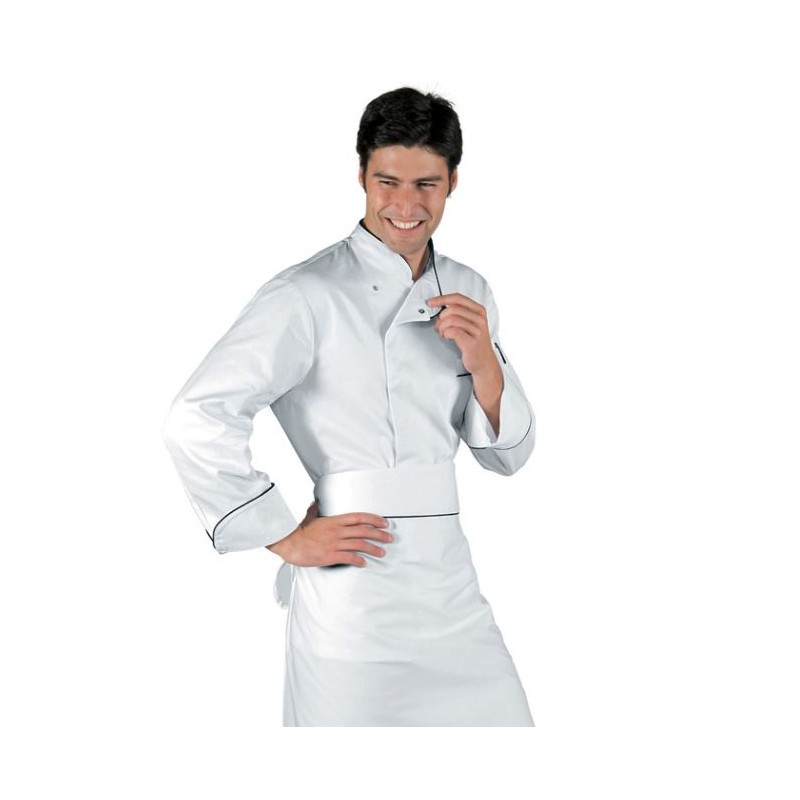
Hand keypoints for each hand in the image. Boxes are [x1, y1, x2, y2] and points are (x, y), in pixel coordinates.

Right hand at [266, 500, 392, 567]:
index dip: (374, 519)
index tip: (384, 523)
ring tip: (382, 552)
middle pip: (364, 531)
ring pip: (359, 544)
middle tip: (389, 538)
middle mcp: (337, 531)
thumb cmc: (297, 531)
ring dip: (373, 548)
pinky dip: (358, 560)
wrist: (287, 542)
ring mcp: (334, 543)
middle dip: (379, 534)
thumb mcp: (309, 517)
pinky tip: (364, 563)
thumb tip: (316, 504)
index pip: (359, 517)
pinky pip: (349, 558)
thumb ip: (315, 511)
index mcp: (334, 520)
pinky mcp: (330, 555)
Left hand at [427, 292, 503, 436]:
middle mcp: (479, 318)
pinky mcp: (472, 341)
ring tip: (442, 332)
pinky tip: (446, 337)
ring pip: (452, 319)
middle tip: (438, 324)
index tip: (432, 302)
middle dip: (441, 316)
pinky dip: (445, 333)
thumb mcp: (469, 324)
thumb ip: (458, 314)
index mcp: (479, 311)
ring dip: (442, 326)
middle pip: (453, 308)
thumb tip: (440, 309)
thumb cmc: (475, 343)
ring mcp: (477, 330)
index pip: (458, 298)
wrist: (484, 363)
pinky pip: (453, 331)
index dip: (442, 298)